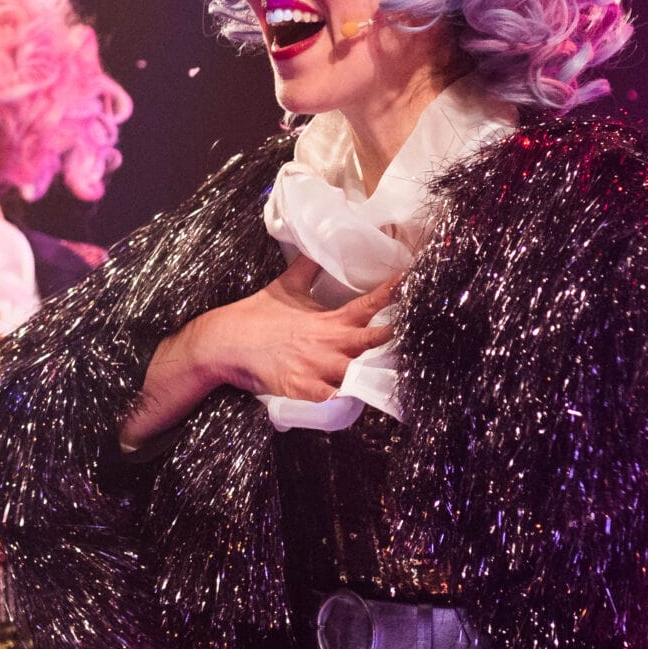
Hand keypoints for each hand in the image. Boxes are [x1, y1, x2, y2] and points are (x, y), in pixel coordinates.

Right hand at [175, 253, 398, 403]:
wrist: (226, 342)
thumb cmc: (257, 313)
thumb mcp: (285, 285)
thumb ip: (307, 268)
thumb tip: (318, 246)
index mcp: (330, 319)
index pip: (370, 304)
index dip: (393, 293)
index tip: (412, 283)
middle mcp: (329, 344)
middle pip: (374, 342)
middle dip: (396, 338)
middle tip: (420, 331)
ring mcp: (318, 369)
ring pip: (359, 374)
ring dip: (378, 374)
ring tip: (401, 374)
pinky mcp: (304, 390)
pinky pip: (333, 400)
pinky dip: (348, 401)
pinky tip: (363, 402)